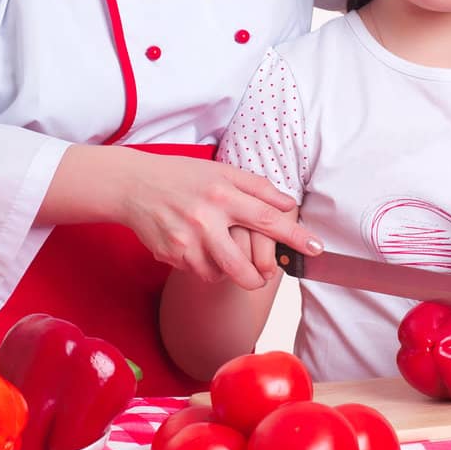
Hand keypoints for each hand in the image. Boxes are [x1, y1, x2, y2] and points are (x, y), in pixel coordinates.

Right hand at [112, 153, 320, 289]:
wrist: (134, 185)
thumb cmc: (182, 176)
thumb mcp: (221, 171)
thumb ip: (257, 188)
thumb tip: (289, 205)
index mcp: (222, 194)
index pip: (268, 219)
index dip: (295, 237)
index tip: (316, 249)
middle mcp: (205, 219)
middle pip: (243, 268)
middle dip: (259, 278)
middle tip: (265, 275)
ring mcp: (185, 241)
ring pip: (220, 275)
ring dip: (229, 270)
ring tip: (223, 250)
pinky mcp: (171, 255)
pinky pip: (199, 272)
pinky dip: (206, 266)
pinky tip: (200, 248)